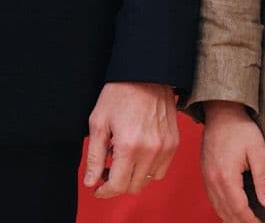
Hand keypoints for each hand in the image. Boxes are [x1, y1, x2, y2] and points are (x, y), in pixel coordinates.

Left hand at [83, 81, 180, 198]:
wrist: (147, 74)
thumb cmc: (119, 94)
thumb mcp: (99, 123)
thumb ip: (94, 157)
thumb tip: (90, 182)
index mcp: (129, 147)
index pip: (117, 186)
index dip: (104, 191)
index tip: (97, 189)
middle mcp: (150, 151)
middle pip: (134, 187)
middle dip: (117, 184)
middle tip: (107, 170)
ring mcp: (165, 148)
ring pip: (148, 180)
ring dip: (134, 177)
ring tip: (123, 160)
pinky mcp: (174, 143)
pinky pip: (161, 169)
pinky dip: (149, 168)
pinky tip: (138, 154)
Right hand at [199, 102, 264, 222]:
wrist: (221, 112)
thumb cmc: (241, 128)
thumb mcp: (258, 152)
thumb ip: (263, 179)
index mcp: (226, 176)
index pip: (239, 208)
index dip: (250, 221)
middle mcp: (213, 179)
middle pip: (226, 211)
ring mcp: (207, 176)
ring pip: (218, 207)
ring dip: (230, 218)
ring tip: (244, 222)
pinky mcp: (205, 173)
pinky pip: (212, 198)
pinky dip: (222, 209)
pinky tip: (231, 211)